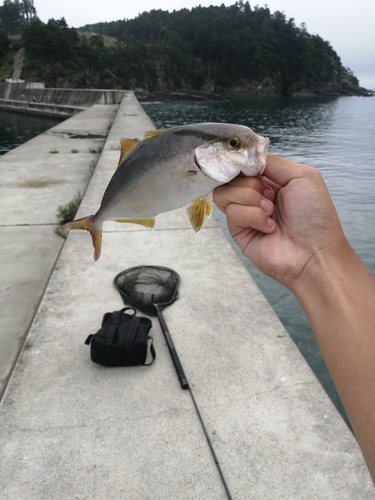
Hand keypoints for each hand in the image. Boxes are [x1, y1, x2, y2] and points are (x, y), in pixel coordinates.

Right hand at [213, 154, 347, 290]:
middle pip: (230, 177)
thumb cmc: (315, 216)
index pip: (243, 164)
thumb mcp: (302, 176)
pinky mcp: (238, 232)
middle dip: (250, 183)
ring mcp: (245, 214)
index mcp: (270, 180)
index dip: (241, 162)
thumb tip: (245, 157)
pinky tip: (269, 227)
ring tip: (271, 212)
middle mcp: (255, 195)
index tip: (246, 165)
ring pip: (225, 193)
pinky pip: (232, 213)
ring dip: (250, 199)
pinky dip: (253, 217)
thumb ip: (272, 162)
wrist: (314, 253)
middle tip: (271, 196)